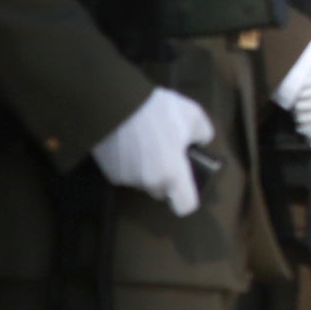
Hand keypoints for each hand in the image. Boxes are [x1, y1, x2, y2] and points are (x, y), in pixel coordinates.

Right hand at [92, 84, 215, 216]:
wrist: (117, 103)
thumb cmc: (160, 111)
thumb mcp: (194, 116)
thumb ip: (202, 135)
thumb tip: (199, 143)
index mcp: (172, 175)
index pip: (184, 206)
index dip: (187, 197)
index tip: (186, 184)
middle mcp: (149, 183)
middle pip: (161, 190)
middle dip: (165, 177)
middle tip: (165, 153)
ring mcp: (126, 179)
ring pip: (142, 181)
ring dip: (145, 169)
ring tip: (144, 142)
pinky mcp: (108, 171)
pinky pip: (124, 172)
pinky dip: (127, 163)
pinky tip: (127, 143)